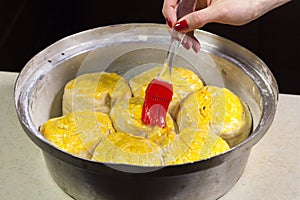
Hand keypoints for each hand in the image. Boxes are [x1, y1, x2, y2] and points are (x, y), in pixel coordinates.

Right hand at [163, 0, 290, 32]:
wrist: (256, 5)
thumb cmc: (245, 1)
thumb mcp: (219, 12)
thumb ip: (197, 18)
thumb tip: (179, 26)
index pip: (172, 1)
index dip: (169, 14)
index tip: (173, 26)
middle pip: (175, 12)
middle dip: (177, 29)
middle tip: (183, 41)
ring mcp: (196, 4)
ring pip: (181, 20)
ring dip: (184, 35)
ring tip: (191, 45)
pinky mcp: (200, 12)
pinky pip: (189, 24)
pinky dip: (190, 35)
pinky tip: (194, 43)